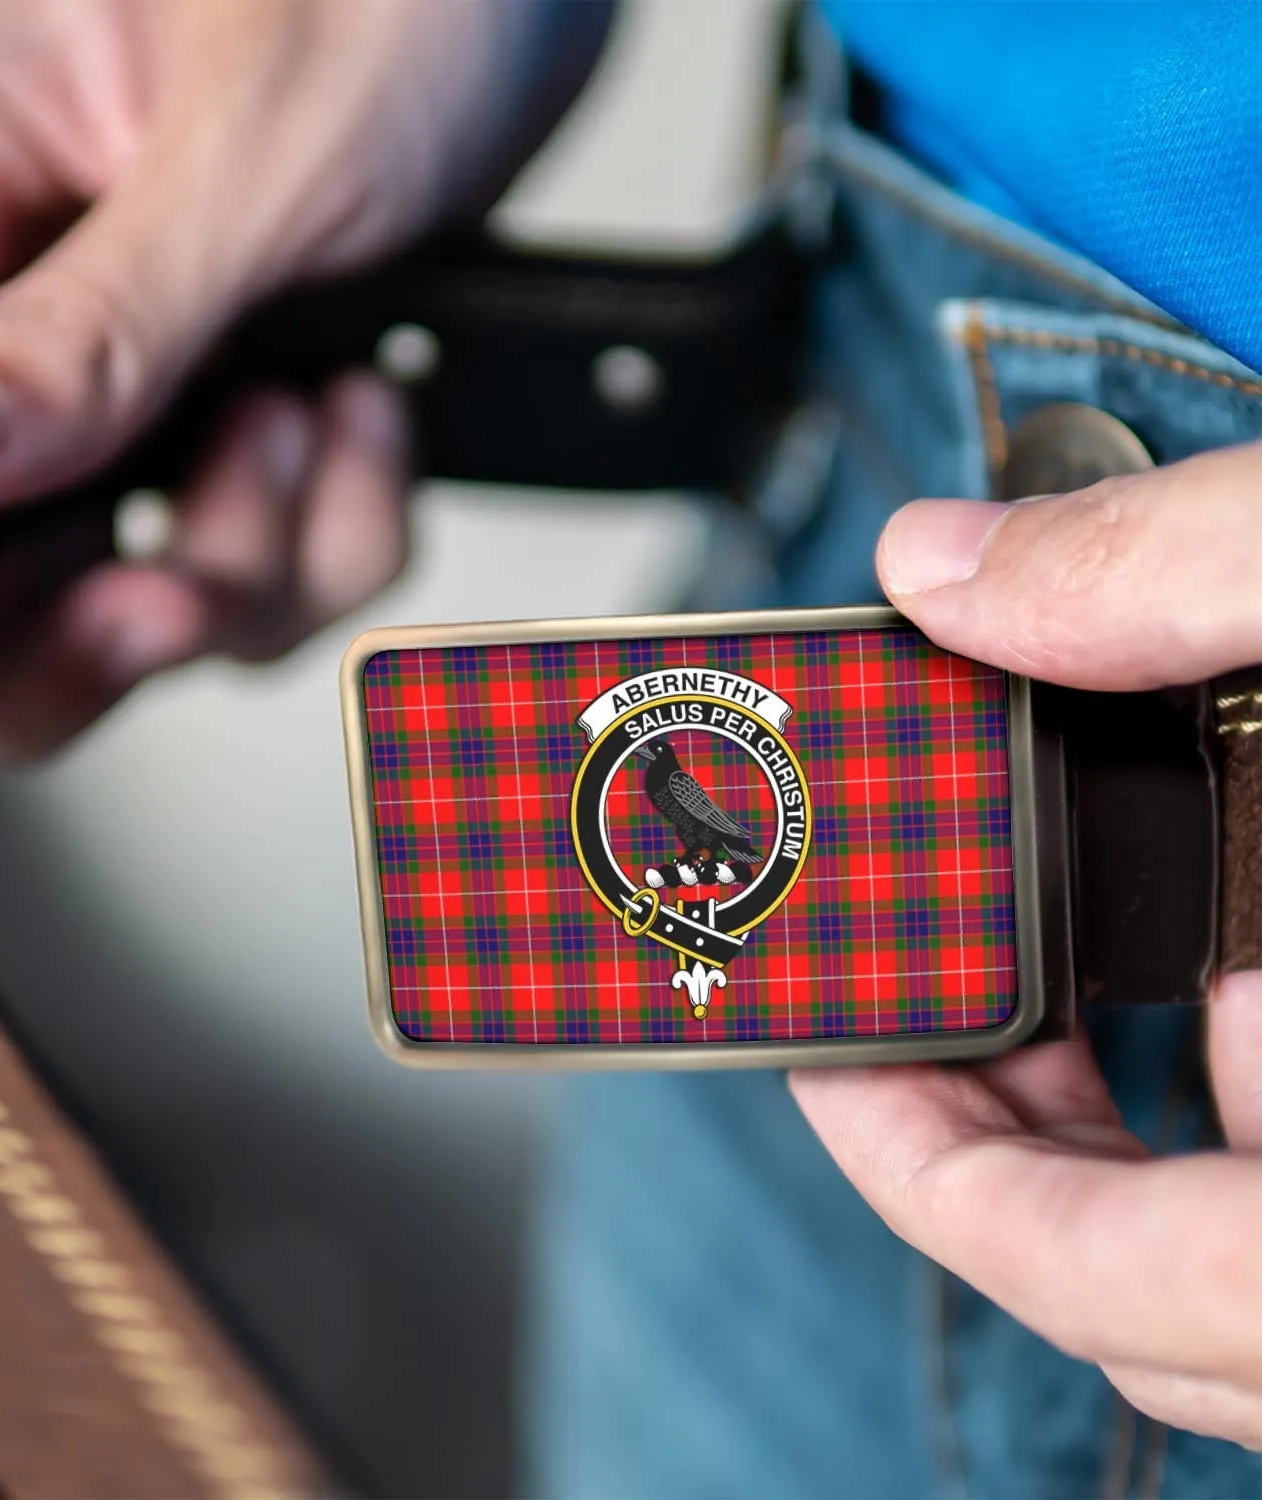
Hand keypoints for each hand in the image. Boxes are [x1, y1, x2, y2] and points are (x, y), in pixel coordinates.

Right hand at [0, 0, 604, 758]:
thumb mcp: (252, 154)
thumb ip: (88, 329)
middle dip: (116, 614)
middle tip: (201, 588)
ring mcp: (100, 368)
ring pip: (138, 591)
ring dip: (265, 550)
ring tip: (324, 413)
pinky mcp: (201, 416)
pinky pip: (261, 562)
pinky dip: (339, 527)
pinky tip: (366, 414)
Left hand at [792, 443, 1261, 1447]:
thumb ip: (1186, 573)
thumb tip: (950, 564)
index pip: (1128, 1280)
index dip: (941, 1181)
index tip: (821, 1062)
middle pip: (1152, 1280)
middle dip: (1002, 1131)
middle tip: (887, 1000)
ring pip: (1229, 1249)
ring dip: (1107, 1117)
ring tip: (1006, 973)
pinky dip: (1216, 1095)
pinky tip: (1193, 972)